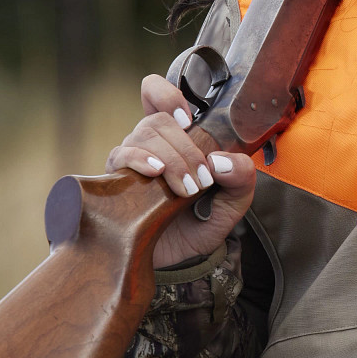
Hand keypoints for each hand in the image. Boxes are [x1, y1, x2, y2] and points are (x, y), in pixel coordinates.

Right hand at [105, 74, 259, 268]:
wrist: (173, 262)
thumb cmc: (200, 225)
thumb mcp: (233, 204)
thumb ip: (241, 179)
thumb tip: (220, 160)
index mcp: (176, 139)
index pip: (156, 96)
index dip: (166, 94)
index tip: (187, 118)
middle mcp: (149, 144)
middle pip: (159, 120)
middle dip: (186, 148)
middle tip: (202, 181)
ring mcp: (130, 160)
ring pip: (144, 134)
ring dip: (172, 158)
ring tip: (186, 190)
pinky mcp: (115, 179)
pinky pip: (122, 155)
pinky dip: (141, 159)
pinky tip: (155, 174)